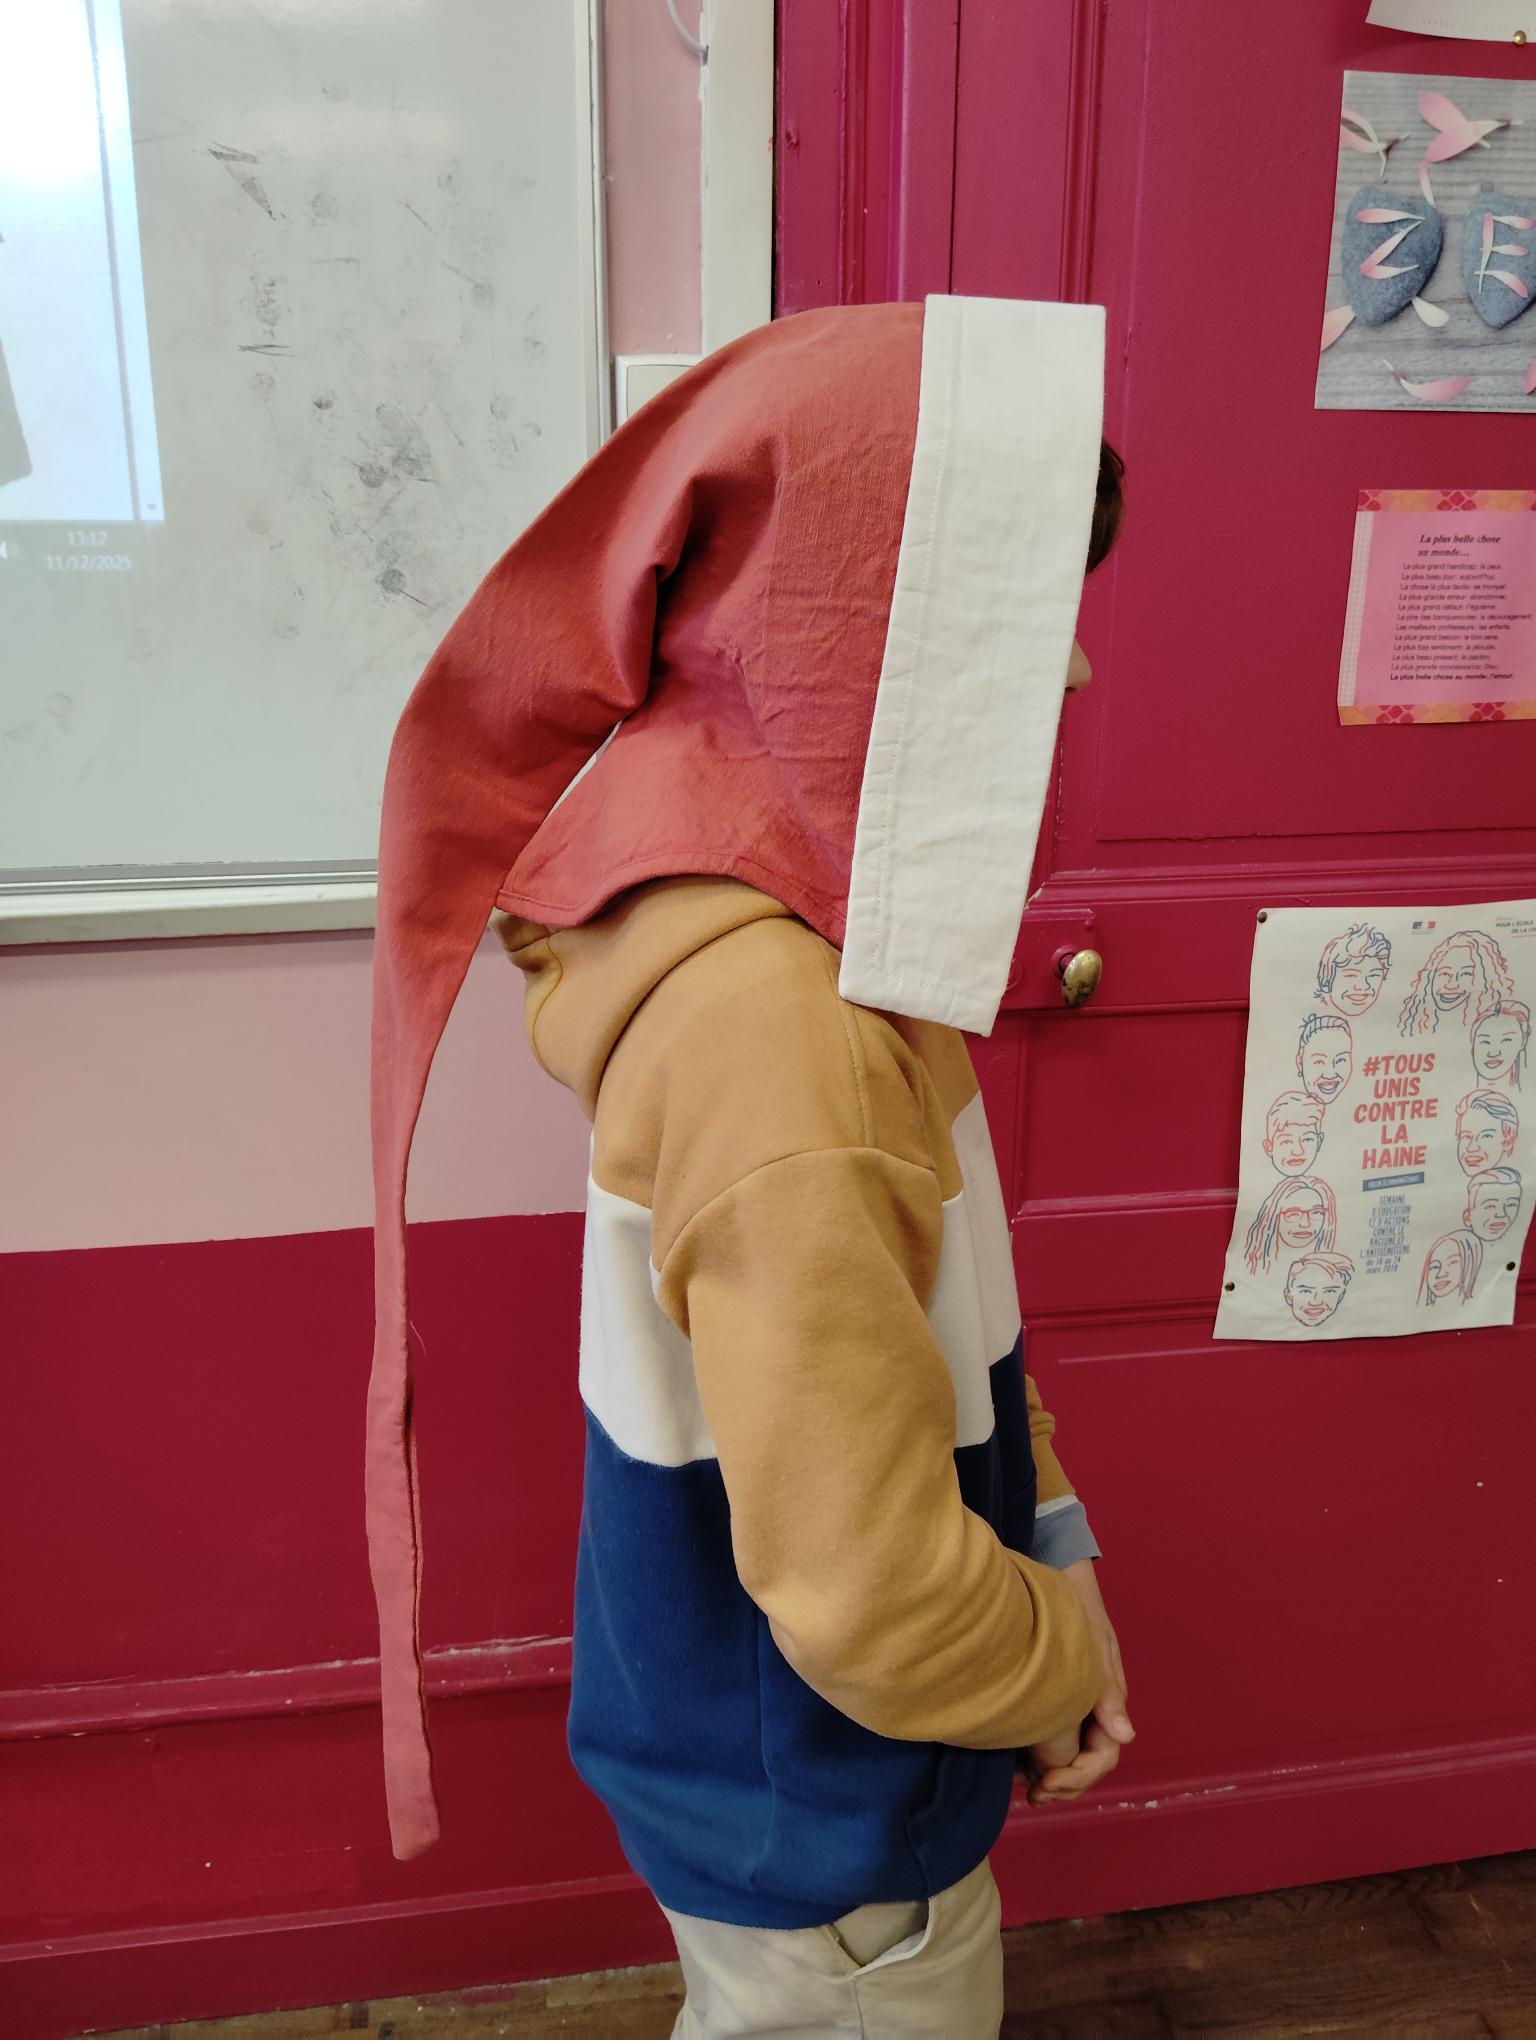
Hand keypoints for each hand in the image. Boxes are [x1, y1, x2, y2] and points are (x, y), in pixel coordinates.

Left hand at [1022, 1558, 1133, 1807]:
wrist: (1055, 1586)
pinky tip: (1012, 1765)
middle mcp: (1090, 1715)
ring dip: (1047, 1779)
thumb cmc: (1079, 1614)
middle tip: (1032, 1794)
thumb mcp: (1096, 1648)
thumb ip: (1108, 1693)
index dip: (1078, 1776)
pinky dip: (1033, 1762)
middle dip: (1061, 1786)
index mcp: (1108, 1706)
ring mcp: (1070, 1712)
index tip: (1046, 1782)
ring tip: (1021, 1786)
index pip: (1103, 1757)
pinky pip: (1046, 1745)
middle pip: (1084, 1767)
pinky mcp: (1048, 1706)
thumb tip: (1126, 1735)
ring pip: (1065, 1761)